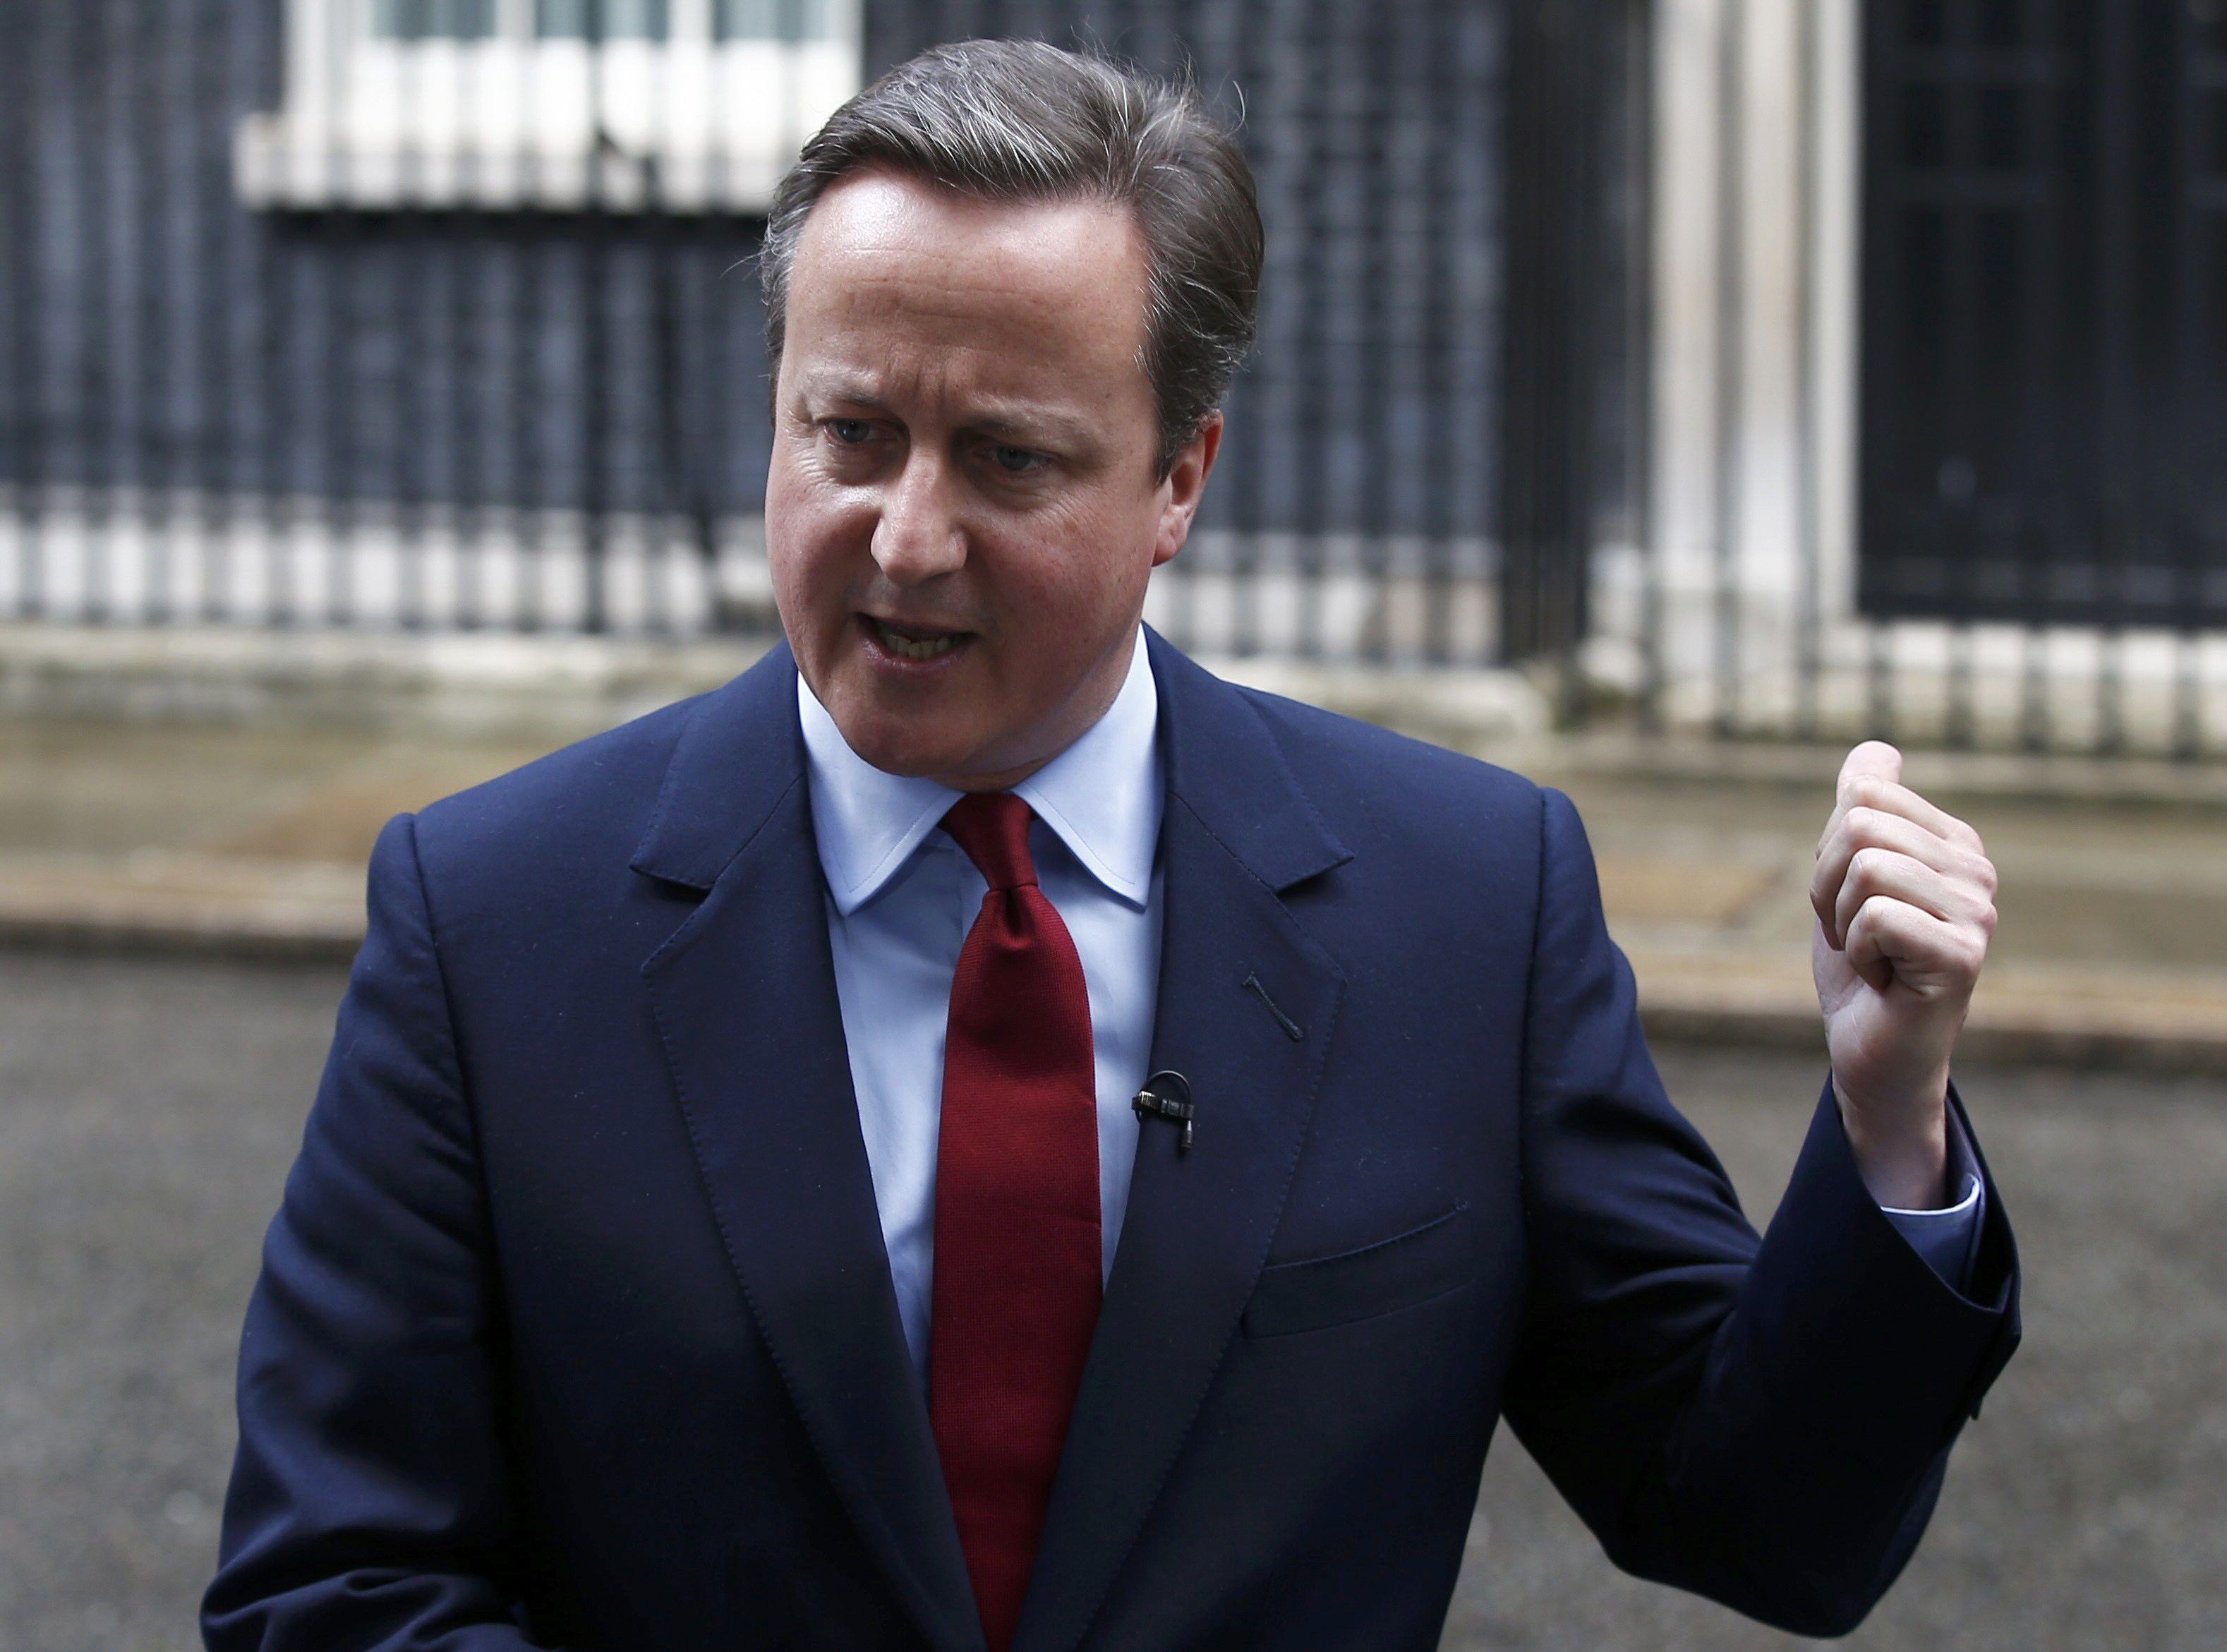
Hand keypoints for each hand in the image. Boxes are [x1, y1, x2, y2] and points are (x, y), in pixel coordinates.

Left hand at [1809, 743, 1996, 1208]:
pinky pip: (1876, 916)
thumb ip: (1862, 811)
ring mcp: (1977, 912)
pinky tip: (1885, 981)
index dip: (1828, 852)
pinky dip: (1856, 953)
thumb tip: (1878, 750)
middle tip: (1856, 935)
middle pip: (1857, 823)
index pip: (1862, 793)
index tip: (1850, 901)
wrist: (1872, 1054)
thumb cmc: (1862, 969)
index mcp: (1952, 840)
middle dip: (1828, 886)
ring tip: (1873, 957)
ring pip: (1865, 865)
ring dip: (1842, 921)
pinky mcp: (1964, 955)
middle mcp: (1976, 869)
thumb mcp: (1847, 879)